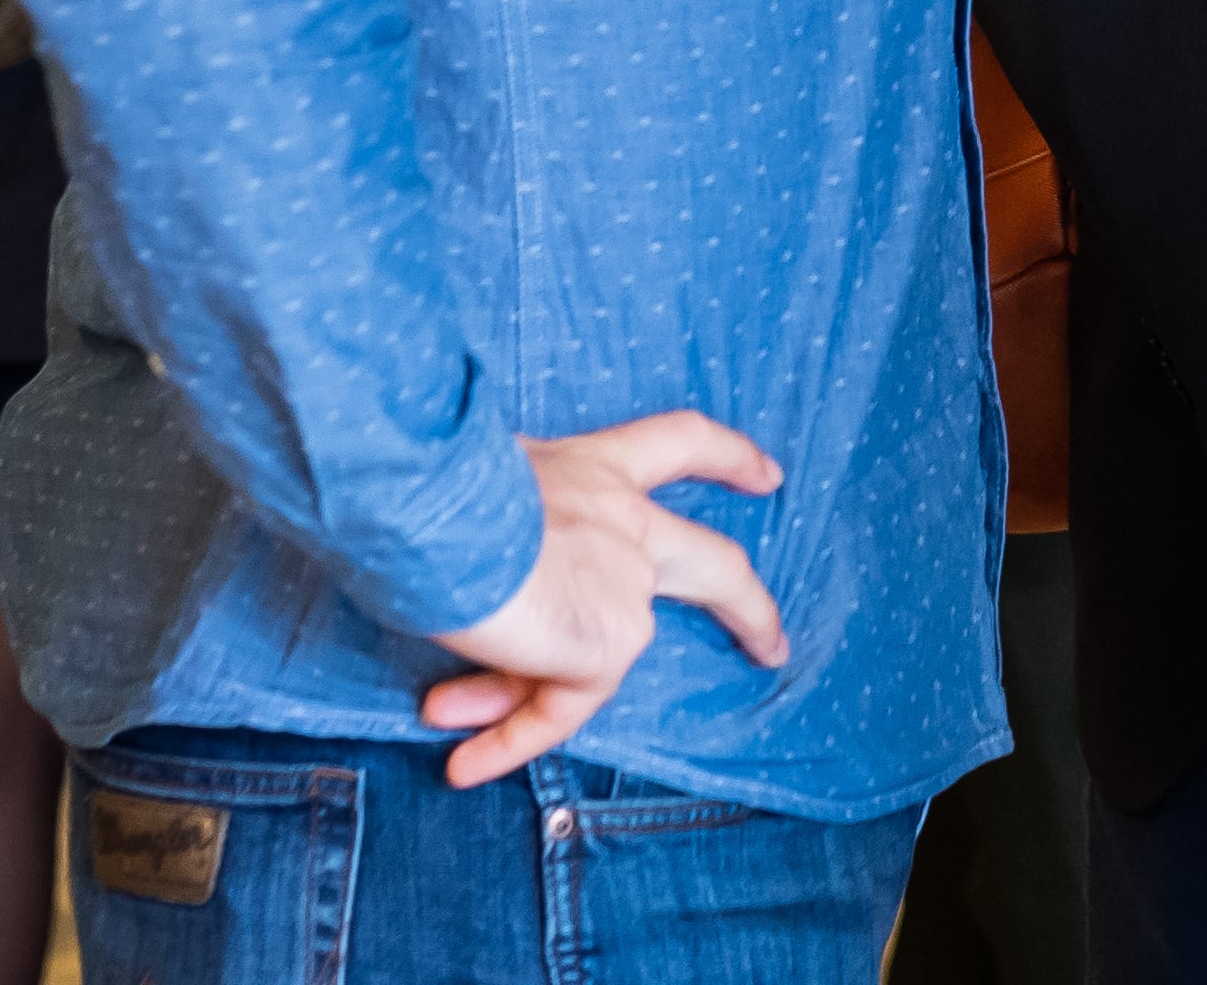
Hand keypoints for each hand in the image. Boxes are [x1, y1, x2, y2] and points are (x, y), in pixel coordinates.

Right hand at [413, 411, 789, 786]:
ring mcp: (626, 585)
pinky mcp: (607, 645)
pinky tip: (466, 762)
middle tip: (772, 645)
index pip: (680, 444)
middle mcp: (625, 521)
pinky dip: (513, 737)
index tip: (767, 475)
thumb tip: (459, 562)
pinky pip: (562, 706)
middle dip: (747, 608)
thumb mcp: (476, 477)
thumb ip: (493, 511)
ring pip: (609, 657)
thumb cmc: (434, 478)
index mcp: (594, 466)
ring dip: (524, 699)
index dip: (728, 458)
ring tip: (465, 742)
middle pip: (712, 564)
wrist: (437, 508)